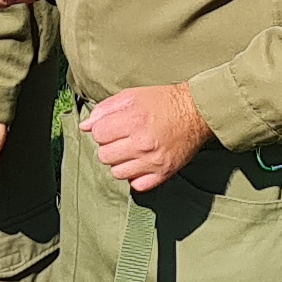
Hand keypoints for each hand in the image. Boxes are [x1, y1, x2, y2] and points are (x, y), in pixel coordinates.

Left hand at [82, 84, 210, 192]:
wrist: (197, 112)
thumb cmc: (163, 101)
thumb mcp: (132, 96)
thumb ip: (106, 109)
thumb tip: (85, 125)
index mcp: (133, 120)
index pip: (97, 134)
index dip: (102, 130)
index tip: (112, 128)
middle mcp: (142, 142)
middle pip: (104, 156)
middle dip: (109, 147)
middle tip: (122, 140)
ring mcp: (153, 161)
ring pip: (117, 173)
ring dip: (120, 163)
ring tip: (131, 152)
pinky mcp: (163, 173)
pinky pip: (137, 185)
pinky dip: (135, 176)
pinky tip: (140, 164)